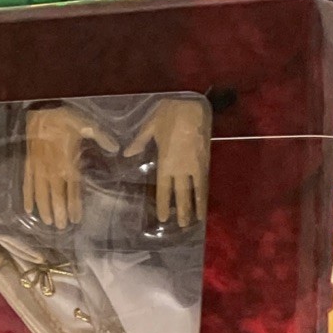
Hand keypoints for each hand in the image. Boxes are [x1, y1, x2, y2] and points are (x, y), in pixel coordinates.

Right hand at [24, 106, 118, 228]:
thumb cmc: (65, 118)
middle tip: (61, 227)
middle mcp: (53, 170)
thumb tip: (115, 149)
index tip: (76, 219)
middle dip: (59, 212)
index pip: (73, 190)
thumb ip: (101, 138)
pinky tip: (28, 209)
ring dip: (44, 209)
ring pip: (41, 194)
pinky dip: (27, 197)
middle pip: (56, 196)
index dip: (75, 205)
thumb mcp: (87, 125)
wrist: (41, 111)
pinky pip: (27, 184)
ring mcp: (39, 169)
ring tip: (47, 222)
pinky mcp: (28, 165)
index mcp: (68, 163)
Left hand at [124, 99, 207, 226]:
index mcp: (166, 162)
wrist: (193, 106)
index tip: (163, 217)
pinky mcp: (205, 159)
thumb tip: (127, 153)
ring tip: (195, 220)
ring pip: (196, 190)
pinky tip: (204, 201)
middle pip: (182, 194)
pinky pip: (205, 180)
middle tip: (181, 225)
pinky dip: (204, 192)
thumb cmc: (169, 115)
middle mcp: (181, 168)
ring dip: (195, 205)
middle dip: (181, 210)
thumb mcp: (150, 127)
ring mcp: (195, 164)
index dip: (163, 204)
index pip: (164, 189)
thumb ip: (139, 142)